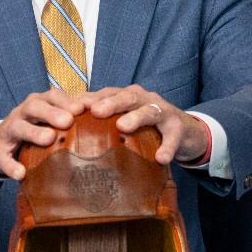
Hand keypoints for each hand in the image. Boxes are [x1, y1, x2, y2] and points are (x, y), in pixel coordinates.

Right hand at [0, 89, 84, 181]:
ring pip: (19, 127)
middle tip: (68, 121)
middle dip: (51, 112)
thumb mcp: (51, 121)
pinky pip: (3, 158)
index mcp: (39, 103)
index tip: (84, 108)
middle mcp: (23, 113)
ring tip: (48, 139)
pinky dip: (11, 165)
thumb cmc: (35, 129)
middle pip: (36, 107)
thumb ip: (72, 120)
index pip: (54, 96)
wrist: (1, 143)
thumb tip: (107, 124)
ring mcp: (9, 130)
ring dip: (33, 132)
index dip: (68, 100)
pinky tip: (20, 173)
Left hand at [83, 86, 209, 166]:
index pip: (106, 93)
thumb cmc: (146, 126)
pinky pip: (172, 137)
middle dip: (110, 102)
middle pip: (127, 97)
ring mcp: (163, 112)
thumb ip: (103, 124)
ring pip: (149, 111)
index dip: (90, 99)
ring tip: (123, 127)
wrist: (184, 130)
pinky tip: (161, 158)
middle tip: (95, 111)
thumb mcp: (125, 120)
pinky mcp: (178, 128)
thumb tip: (67, 134)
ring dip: (136, 117)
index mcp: (128, 97)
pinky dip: (167, 147)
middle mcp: (145, 99)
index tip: (72, 107)